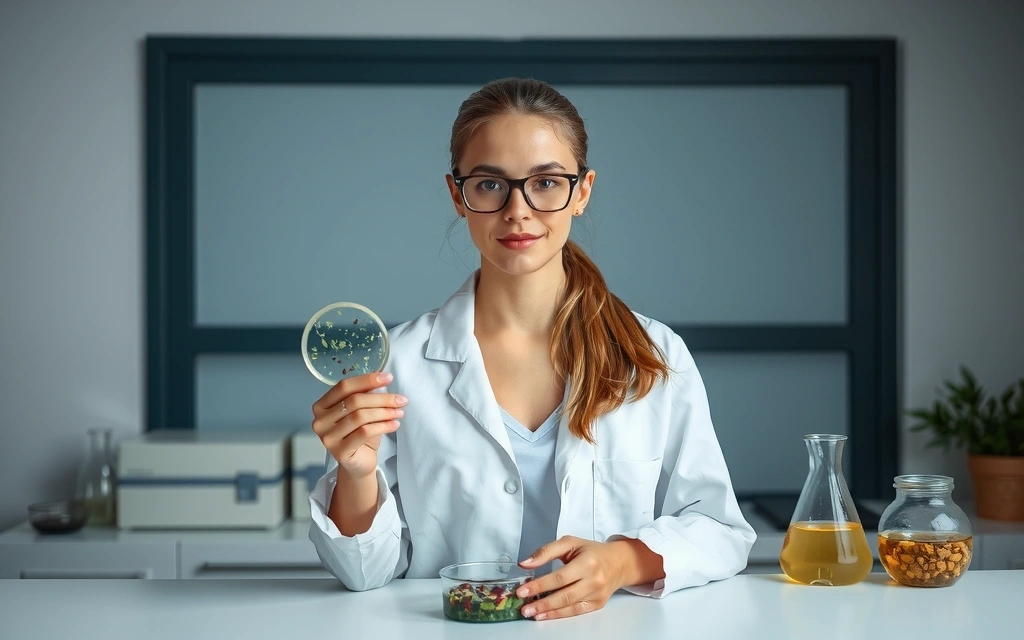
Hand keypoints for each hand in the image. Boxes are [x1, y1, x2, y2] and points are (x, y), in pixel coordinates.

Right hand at [311, 371, 407, 478]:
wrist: (359, 463)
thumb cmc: (360, 434)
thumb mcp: (361, 411)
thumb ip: (365, 396)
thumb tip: (382, 380)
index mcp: (321, 405)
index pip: (344, 387)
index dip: (367, 380)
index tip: (388, 378)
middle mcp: (320, 420)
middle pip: (354, 401)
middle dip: (381, 398)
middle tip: (401, 400)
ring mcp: (327, 437)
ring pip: (360, 416)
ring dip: (384, 412)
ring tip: (399, 412)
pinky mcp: (339, 451)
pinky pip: (364, 432)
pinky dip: (383, 426)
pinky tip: (394, 425)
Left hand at [514, 536, 644, 620]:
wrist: (618, 562)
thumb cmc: (591, 551)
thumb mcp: (569, 543)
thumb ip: (546, 552)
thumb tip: (525, 564)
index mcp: (587, 562)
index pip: (559, 577)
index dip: (539, 585)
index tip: (522, 590)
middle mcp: (594, 580)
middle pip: (564, 594)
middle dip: (541, 602)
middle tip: (524, 607)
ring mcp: (597, 594)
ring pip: (569, 606)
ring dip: (548, 611)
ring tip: (531, 613)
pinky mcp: (598, 604)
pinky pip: (576, 611)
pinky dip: (559, 614)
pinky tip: (546, 614)